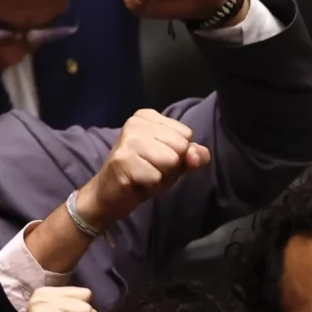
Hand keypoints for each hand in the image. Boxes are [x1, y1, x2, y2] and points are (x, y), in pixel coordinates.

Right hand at [77, 109, 211, 228]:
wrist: (110, 195)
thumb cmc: (143, 174)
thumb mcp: (173, 163)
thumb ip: (191, 156)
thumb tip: (201, 154)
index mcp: (148, 117)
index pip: (186, 134)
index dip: (177, 154)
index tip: (156, 159)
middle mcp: (136, 122)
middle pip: (180, 147)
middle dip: (170, 166)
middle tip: (149, 169)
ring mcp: (128, 139)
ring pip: (170, 161)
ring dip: (160, 176)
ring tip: (144, 175)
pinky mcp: (123, 160)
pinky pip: (156, 176)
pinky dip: (150, 185)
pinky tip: (136, 181)